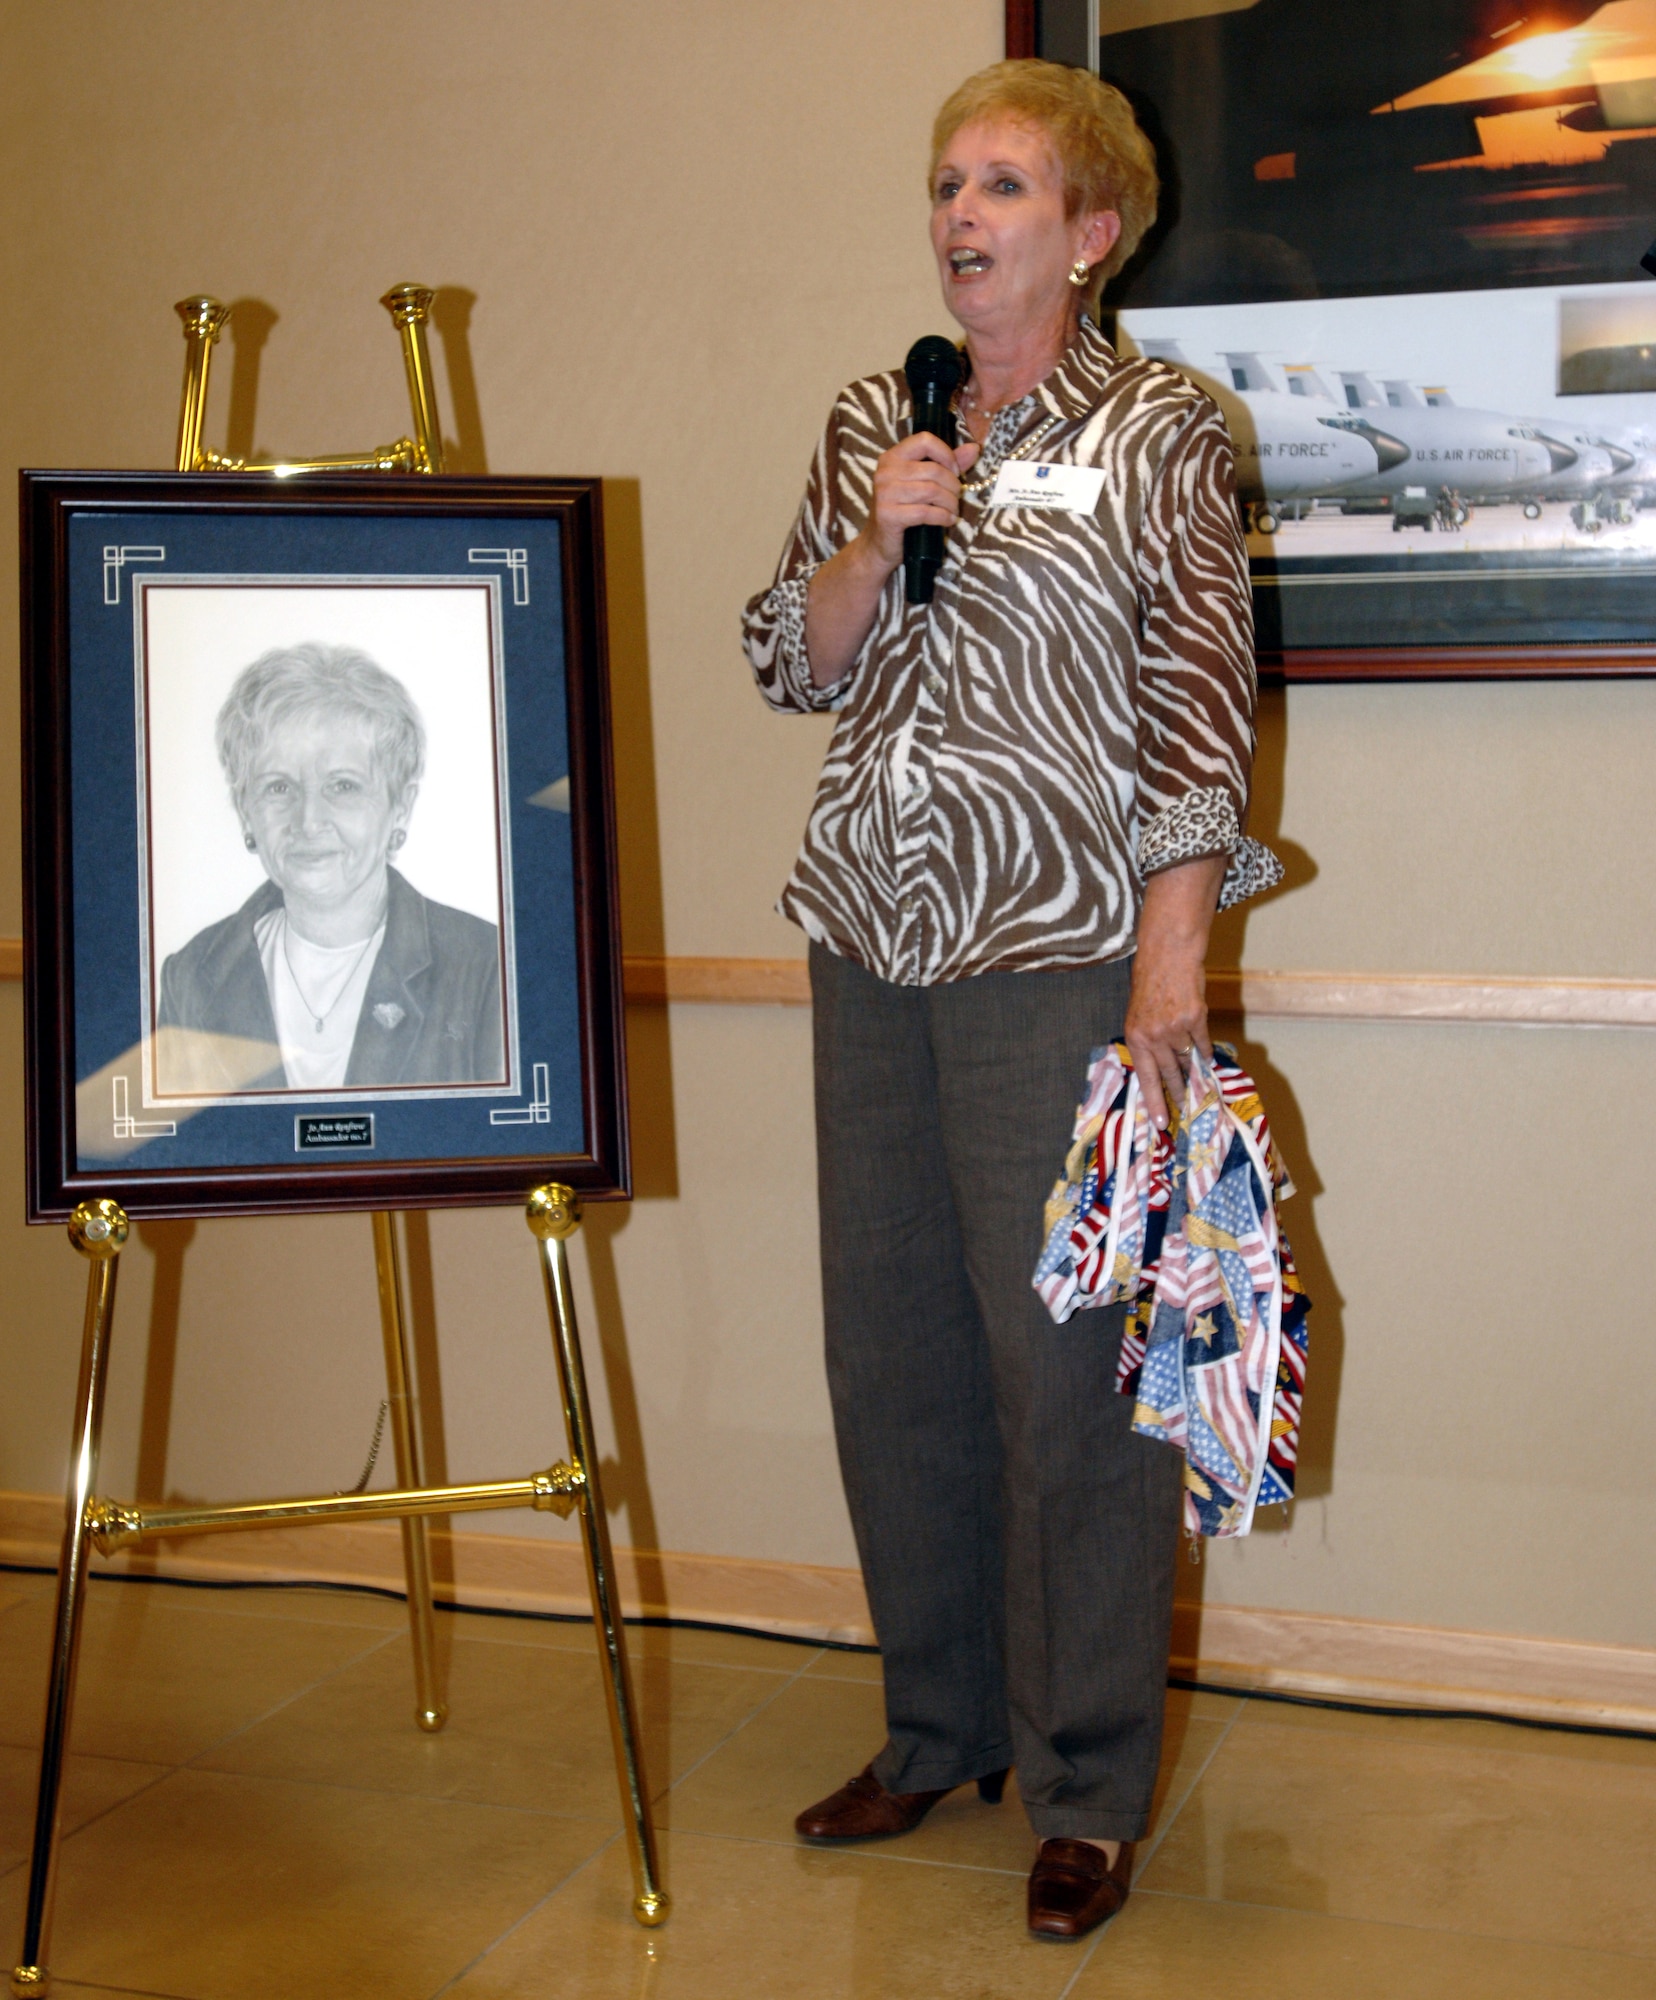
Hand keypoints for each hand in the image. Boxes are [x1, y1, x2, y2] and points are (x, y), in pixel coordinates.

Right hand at [857, 432, 981, 574]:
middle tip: (956, 497)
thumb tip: (974, 449)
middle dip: (952, 485)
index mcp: (892, 457)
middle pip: (933, 470)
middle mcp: (885, 472)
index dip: (946, 454)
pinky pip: (925, 512)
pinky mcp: (888, 515)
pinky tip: (948, 521)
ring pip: (931, 491)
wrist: (880, 544)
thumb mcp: (922, 484)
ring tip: (953, 510)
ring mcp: (884, 494)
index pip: (924, 440)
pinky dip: (943, 517)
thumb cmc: (904, 511)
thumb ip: (946, 464)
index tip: (954, 471)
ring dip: (950, 503)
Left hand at [1124, 855, 1225, 1131]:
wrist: (1166, 956)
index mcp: (1135, 1037)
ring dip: (1192, 1074)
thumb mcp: (1137, 1015)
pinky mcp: (1196, 1019)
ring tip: (1198, 1089)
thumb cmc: (1148, 984)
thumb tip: (1158, 1067)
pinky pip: (1202, 1044)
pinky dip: (1205, 1052)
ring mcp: (1176, 1028)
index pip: (1145, 1077)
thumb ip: (1146, 1040)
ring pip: (1187, 1060)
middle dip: (1177, 1094)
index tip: (1161, 1122)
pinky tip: (1207, 1060)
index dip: (1154, 1101)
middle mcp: (1154, 1036)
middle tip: (1184, 1111)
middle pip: (1168, 1074)